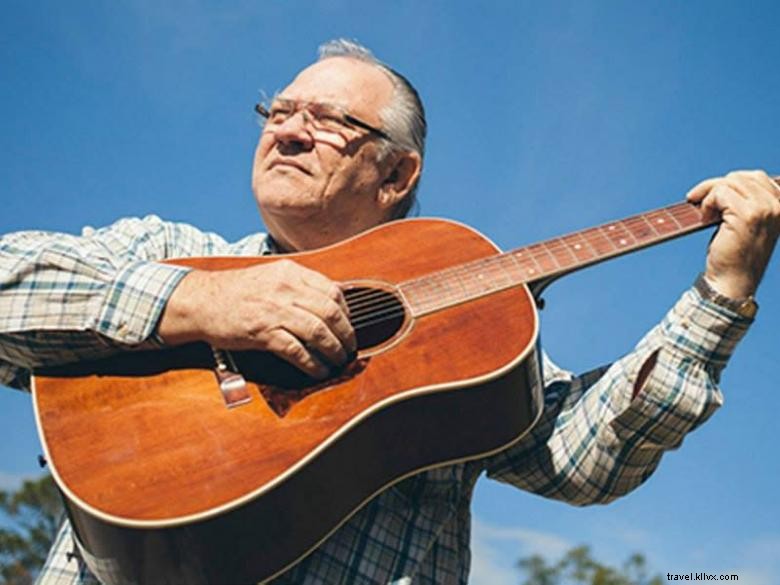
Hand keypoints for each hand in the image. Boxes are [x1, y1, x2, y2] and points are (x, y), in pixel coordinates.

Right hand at [159, 259, 356, 378]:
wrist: (201, 301)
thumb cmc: (236, 291)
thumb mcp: (271, 276)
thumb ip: (297, 285)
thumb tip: (328, 302)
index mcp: (290, 272)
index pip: (332, 290)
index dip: (346, 312)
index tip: (348, 325)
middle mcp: (285, 289)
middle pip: (330, 312)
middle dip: (346, 334)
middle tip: (350, 348)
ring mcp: (274, 311)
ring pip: (318, 332)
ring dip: (334, 350)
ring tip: (339, 361)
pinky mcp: (262, 333)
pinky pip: (297, 351)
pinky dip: (313, 364)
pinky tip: (319, 370)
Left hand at [686, 170, 779, 298]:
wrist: (733, 281)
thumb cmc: (736, 254)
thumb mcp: (749, 222)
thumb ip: (747, 201)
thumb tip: (724, 182)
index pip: (755, 177)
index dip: (729, 183)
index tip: (711, 195)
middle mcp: (778, 205)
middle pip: (740, 177)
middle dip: (715, 187)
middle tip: (701, 204)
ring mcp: (764, 209)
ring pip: (728, 182)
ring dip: (710, 196)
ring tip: (705, 215)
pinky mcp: (747, 215)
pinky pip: (720, 193)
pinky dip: (707, 203)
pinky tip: (705, 219)